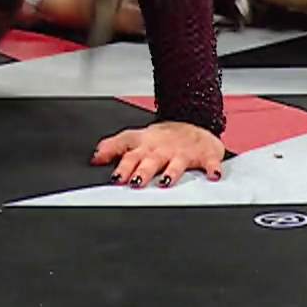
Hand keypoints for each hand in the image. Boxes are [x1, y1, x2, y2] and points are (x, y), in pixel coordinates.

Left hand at [92, 121, 224, 187]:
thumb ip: (114, 147)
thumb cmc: (163, 138)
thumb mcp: (136, 138)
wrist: (194, 124)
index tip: (115, 177)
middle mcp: (163, 149)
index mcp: (146, 145)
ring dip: (171, 171)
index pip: (130, 152)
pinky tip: (212, 176)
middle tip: (135, 182)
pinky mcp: (205, 156)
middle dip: (143, 170)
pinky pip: (210, 163)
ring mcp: (184, 153)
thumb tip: (94, 158)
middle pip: (151, 160)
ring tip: (165, 181)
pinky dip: (212, 168)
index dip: (121, 164)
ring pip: (177, 163)